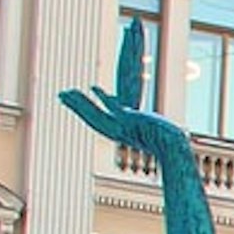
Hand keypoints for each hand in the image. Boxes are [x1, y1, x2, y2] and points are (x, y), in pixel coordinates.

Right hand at [59, 83, 186, 161]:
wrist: (172, 147)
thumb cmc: (161, 140)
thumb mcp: (141, 129)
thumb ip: (131, 121)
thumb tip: (125, 112)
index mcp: (117, 132)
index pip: (94, 120)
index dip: (81, 110)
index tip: (70, 101)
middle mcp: (116, 131)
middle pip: (90, 116)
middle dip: (75, 105)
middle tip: (61, 94)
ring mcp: (121, 126)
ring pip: (95, 113)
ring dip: (80, 103)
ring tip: (68, 92)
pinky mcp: (129, 119)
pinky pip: (112, 106)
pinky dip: (102, 97)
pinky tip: (92, 87)